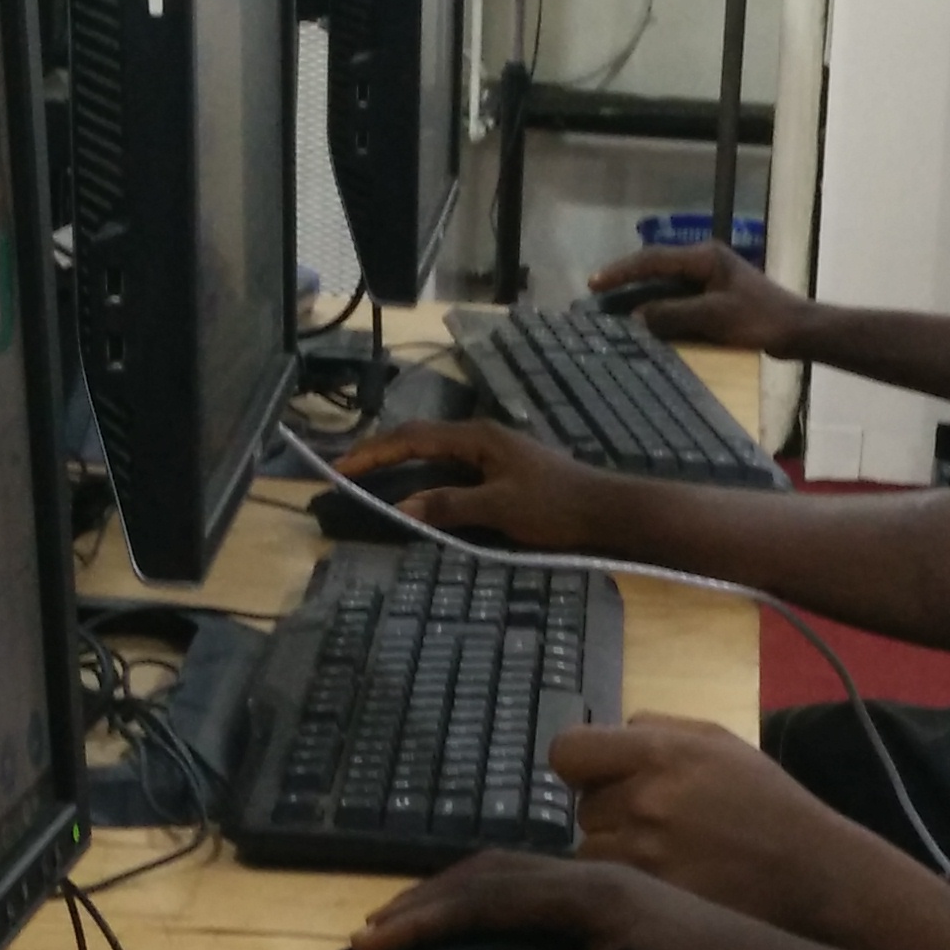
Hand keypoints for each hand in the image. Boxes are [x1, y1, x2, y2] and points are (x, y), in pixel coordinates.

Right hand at [333, 419, 623, 549]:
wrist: (607, 512)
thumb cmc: (556, 506)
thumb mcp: (500, 508)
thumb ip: (451, 505)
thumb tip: (403, 507)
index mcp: (479, 437)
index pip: (413, 438)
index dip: (374, 452)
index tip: (341, 466)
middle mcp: (482, 439)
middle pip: (421, 441)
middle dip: (382, 455)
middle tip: (347, 473)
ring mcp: (494, 455)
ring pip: (437, 456)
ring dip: (404, 467)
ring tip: (372, 482)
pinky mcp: (503, 473)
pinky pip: (453, 472)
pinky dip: (428, 481)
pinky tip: (419, 497)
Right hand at [353, 855, 888, 949]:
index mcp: (592, 893)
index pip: (486, 895)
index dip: (423, 919)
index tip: (368, 942)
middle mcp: (601, 880)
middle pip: (497, 873)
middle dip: (430, 901)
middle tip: (374, 932)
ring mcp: (623, 892)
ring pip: (524, 878)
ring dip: (465, 899)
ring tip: (421, 923)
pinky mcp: (640, 911)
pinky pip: (550, 894)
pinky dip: (504, 907)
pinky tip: (502, 929)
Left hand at [552, 716, 947, 948]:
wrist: (817, 875)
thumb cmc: (770, 805)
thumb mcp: (722, 744)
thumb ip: (659, 728)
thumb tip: (612, 730)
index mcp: (660, 752)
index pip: (567, 751)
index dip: (580, 765)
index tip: (599, 778)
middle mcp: (645, 800)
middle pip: (582, 807)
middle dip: (610, 814)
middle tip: (656, 826)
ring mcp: (645, 856)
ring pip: (590, 852)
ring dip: (616, 856)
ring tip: (664, 860)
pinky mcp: (652, 900)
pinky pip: (610, 889)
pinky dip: (629, 888)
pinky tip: (667, 885)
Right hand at [589, 242, 811, 352]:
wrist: (796, 331)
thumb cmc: (760, 319)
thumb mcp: (713, 316)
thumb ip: (673, 314)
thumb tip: (636, 316)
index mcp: (704, 257)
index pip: (653, 259)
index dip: (621, 271)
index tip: (594, 283)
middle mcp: (705, 262)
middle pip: (656, 268)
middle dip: (626, 282)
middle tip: (597, 296)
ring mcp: (711, 279)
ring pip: (666, 285)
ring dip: (642, 297)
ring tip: (614, 311)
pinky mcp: (716, 298)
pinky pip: (679, 299)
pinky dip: (661, 310)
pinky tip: (647, 325)